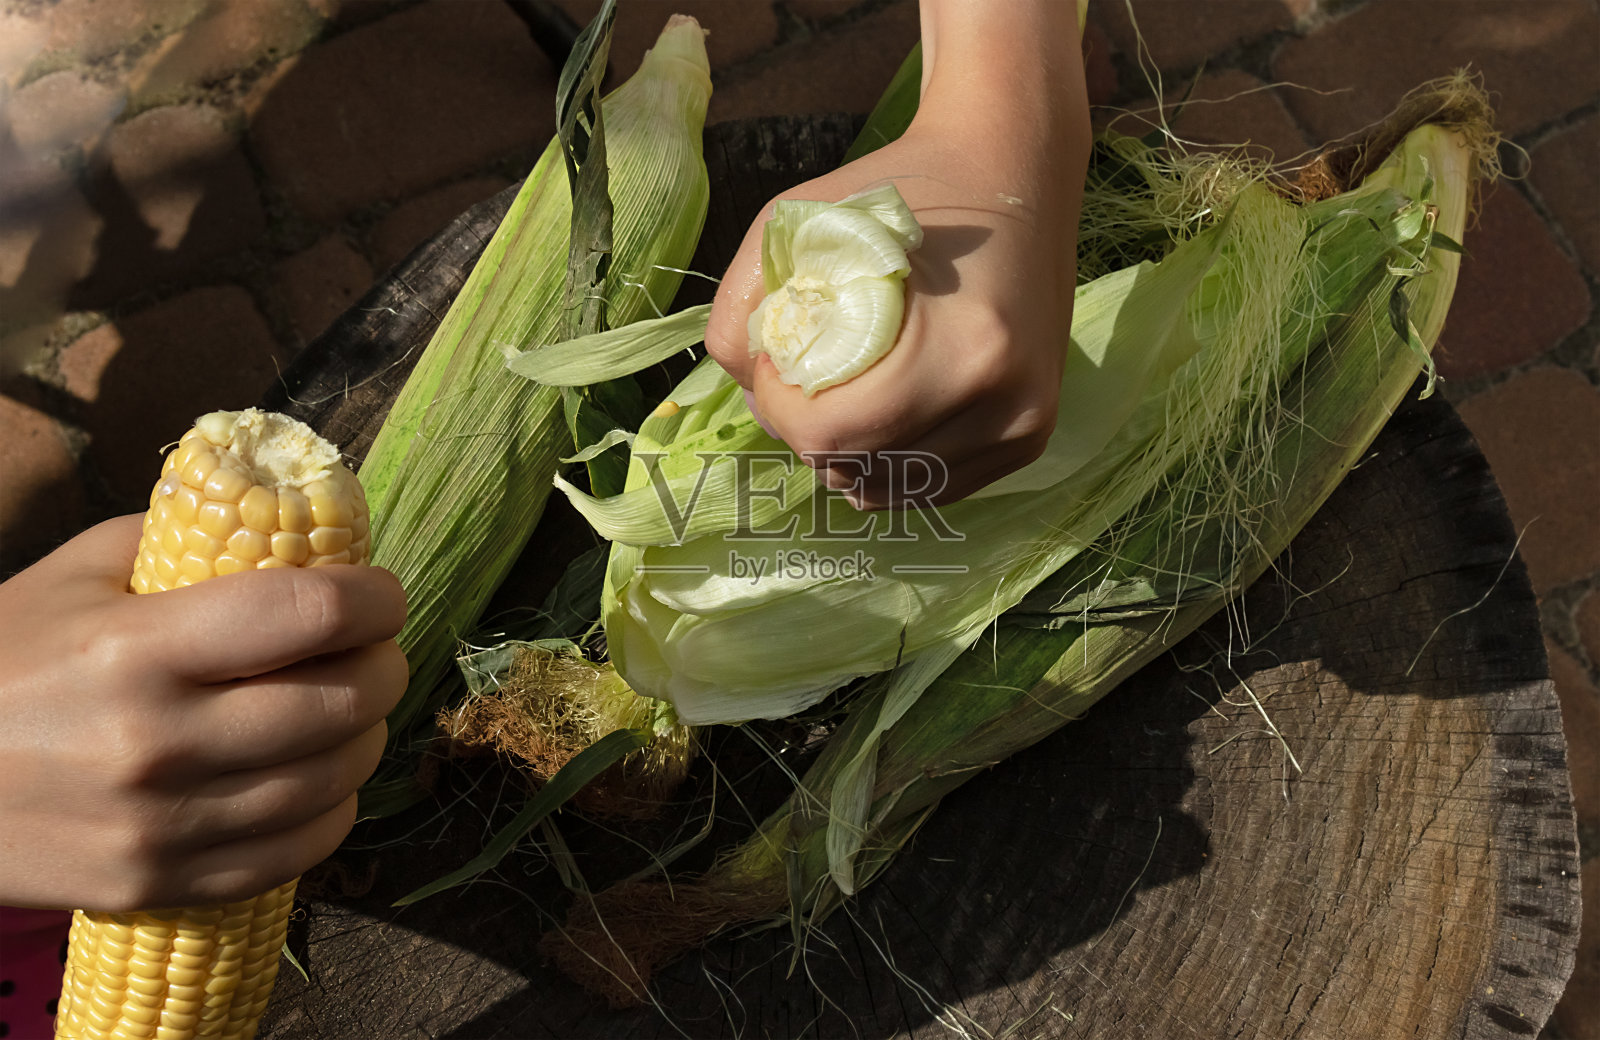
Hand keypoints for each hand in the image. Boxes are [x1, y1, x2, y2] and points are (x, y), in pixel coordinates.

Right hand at [0, 516, 407, 911]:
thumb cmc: (0, 664)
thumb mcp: (74, 577)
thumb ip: (186, 545)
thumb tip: (294, 531)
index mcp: (136, 647)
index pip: (307, 613)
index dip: (373, 598)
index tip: (383, 593)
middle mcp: (156, 741)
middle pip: (340, 703)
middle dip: (384, 668)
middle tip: (376, 651)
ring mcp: (160, 825)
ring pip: (332, 782)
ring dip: (366, 738)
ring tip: (351, 711)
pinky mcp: (159, 884)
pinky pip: (296, 852)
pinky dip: (330, 809)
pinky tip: (318, 778)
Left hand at [705, 0, 1088, 508]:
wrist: (1016, 167)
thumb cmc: (905, 187)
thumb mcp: (801, 221)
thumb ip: (743, 312)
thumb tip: (750, 396)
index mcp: (963, 346)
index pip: (833, 432)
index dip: (780, 406)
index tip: (776, 360)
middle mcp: (1005, 402)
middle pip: (858, 467)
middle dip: (807, 431)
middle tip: (800, 377)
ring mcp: (1024, 428)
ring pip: (890, 489)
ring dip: (845, 455)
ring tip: (841, 394)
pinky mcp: (1031, 439)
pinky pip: (930, 487)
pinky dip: (887, 462)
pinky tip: (880, 414)